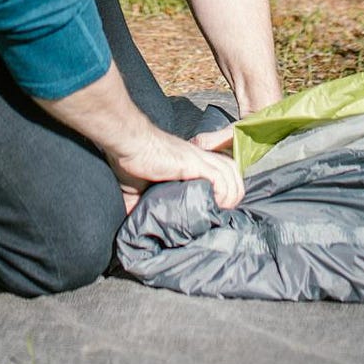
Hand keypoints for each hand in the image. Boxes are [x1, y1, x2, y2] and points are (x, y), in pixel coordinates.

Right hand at [105, 124, 244, 215]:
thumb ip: (138, 202)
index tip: (217, 207)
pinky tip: (213, 204)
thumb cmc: (131, 161)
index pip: (220, 168)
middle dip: (235, 192)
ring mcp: (198, 158)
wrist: (128, 143)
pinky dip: (223, 192)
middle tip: (224, 210)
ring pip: (231, 172)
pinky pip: (220, 177)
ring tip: (221, 210)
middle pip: (233, 169)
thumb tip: (130, 220)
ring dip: (232, 194)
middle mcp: (198, 156)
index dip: (225, 187)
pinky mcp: (193, 162)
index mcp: (190, 160)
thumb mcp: (137, 186)